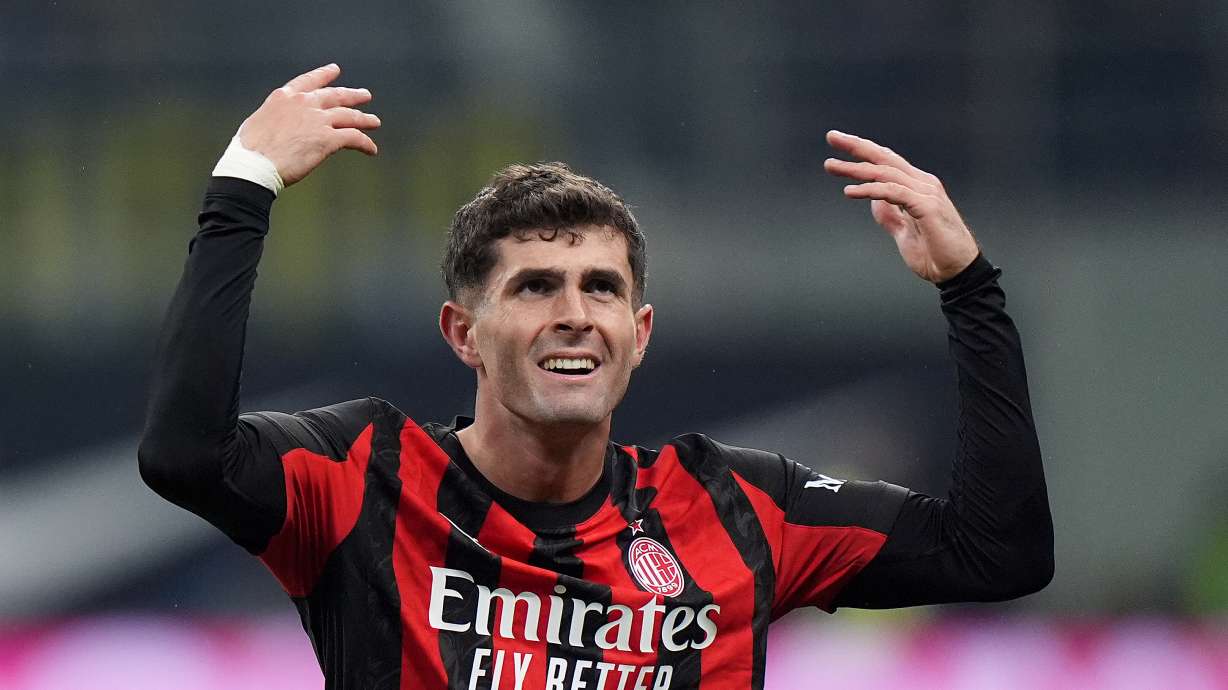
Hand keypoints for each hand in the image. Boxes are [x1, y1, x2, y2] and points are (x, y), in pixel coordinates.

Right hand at [237, 64, 380, 186]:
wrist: (254, 164)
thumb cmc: (249, 151)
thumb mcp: (259, 122)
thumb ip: (276, 118)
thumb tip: (281, 127)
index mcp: (285, 97)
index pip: (309, 81)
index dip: (324, 75)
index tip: (335, 69)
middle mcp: (304, 104)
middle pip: (336, 96)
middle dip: (352, 96)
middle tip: (365, 96)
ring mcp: (317, 120)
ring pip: (350, 116)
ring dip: (364, 119)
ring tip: (374, 122)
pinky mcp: (328, 139)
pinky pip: (354, 138)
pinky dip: (365, 144)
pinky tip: (371, 150)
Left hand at [824, 130, 978, 283]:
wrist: (956, 273)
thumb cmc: (935, 253)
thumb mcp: (903, 232)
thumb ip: (890, 215)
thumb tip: (873, 201)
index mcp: (917, 187)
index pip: (887, 161)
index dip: (863, 151)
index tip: (838, 144)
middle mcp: (922, 184)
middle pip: (885, 158)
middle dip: (857, 146)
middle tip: (832, 136)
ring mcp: (926, 193)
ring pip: (886, 173)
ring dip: (857, 169)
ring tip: (832, 166)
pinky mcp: (927, 207)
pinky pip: (894, 192)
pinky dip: (871, 190)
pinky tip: (850, 191)